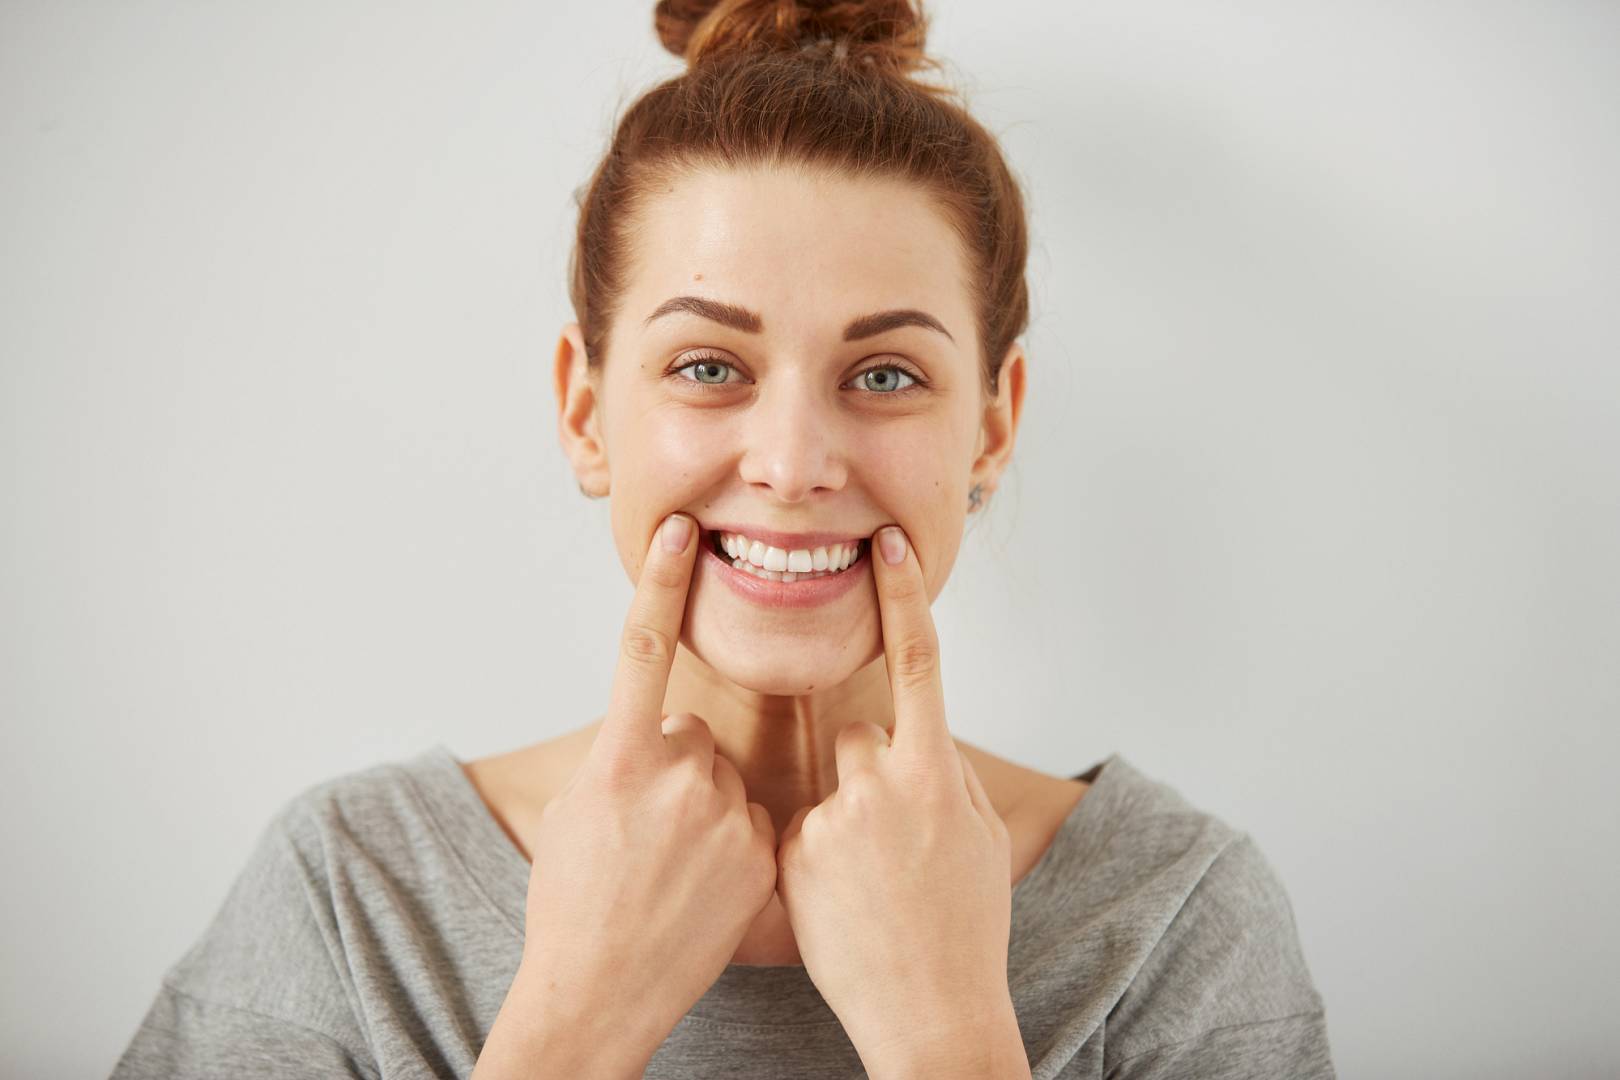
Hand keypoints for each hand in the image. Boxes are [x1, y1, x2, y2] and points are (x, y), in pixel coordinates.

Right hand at [514, 512, 778, 1061]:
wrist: (599, 993)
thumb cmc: (572, 903)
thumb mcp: (575, 813)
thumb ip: (619, 756)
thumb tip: (653, 732)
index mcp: (619, 760)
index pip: (641, 651)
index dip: (660, 584)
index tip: (680, 530)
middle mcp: (677, 777)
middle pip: (691, 736)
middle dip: (674, 769)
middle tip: (646, 834)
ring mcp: (725, 816)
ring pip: (723, 781)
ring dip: (705, 808)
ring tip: (674, 871)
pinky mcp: (762, 853)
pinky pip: (753, 820)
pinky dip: (733, 843)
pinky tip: (704, 888)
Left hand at [773, 525, 1019, 1067]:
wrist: (931, 1015)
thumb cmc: (965, 928)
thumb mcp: (978, 839)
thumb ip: (945, 774)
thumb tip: (919, 736)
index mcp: (937, 774)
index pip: (918, 660)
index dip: (904, 594)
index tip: (889, 541)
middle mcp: (881, 786)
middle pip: (857, 738)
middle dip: (868, 775)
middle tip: (890, 848)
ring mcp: (832, 822)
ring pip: (827, 787)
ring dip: (840, 819)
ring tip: (868, 889)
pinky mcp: (792, 856)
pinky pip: (799, 832)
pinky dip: (815, 860)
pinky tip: (840, 907)